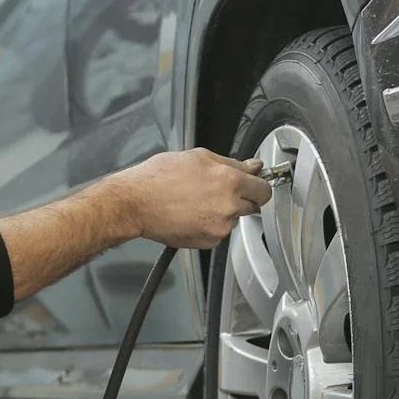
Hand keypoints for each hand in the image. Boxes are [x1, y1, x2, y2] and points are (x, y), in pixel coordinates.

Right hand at [107, 148, 271, 248]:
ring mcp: (219, 227)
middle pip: (253, 206)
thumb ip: (232, 164)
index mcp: (229, 181)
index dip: (258, 185)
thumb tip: (252, 167)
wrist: (135, 203)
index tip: (255, 185)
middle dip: (242, 198)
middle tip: (218, 191)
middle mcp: (228, 206)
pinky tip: (192, 214)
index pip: (263, 188)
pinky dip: (210, 225)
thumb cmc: (159, 178)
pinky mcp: (208, 241)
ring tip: (197, 201)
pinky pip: (218, 232)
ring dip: (223, 212)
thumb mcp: (198, 157)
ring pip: (234, 219)